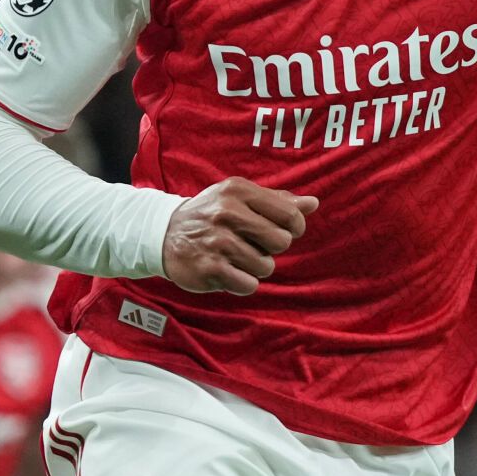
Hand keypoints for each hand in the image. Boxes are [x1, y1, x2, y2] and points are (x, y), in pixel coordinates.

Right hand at [162, 177, 317, 295]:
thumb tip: (313, 203)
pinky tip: (227, 270)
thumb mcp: (240, 198)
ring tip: (235, 256)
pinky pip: (249, 285)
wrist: (163, 234)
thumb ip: (279, 201)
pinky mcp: (210, 268)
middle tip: (252, 244)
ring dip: (255, 266)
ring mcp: (217, 241)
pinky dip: (242, 282)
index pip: (291, 215)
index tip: (282, 230)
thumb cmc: (213, 215)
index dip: (294, 228)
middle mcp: (226, 213)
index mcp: (238, 191)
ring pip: (266, 266)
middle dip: (272, 248)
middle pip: (282, 242)